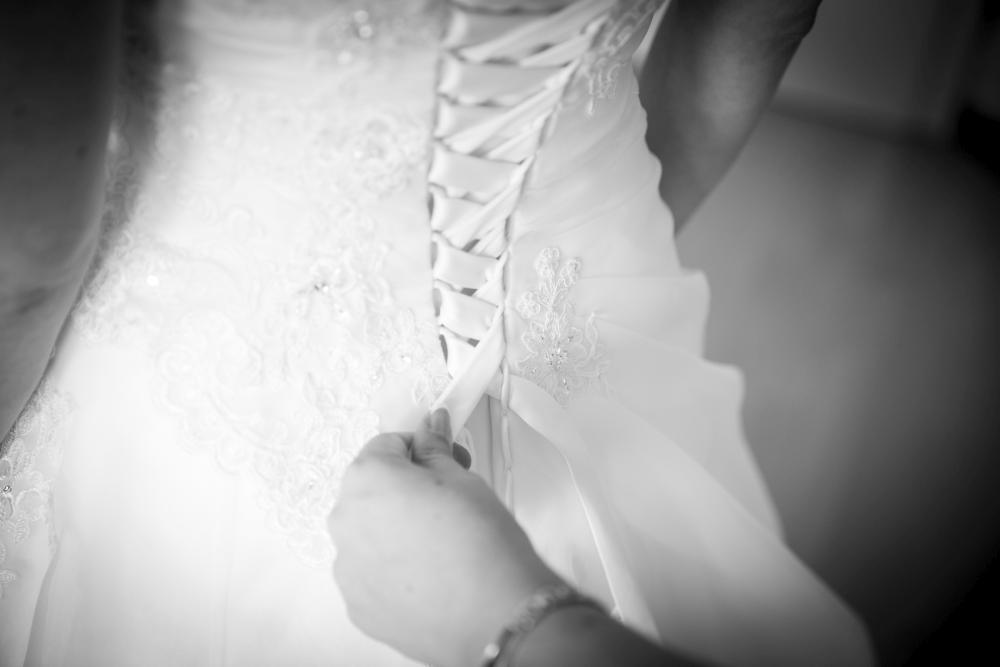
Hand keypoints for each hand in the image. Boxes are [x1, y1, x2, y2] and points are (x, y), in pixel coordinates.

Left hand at [328, 409, 562, 666]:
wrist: (494, 612)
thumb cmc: (480, 541)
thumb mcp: (462, 478)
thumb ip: (435, 450)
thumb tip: (430, 429)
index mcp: (366, 479)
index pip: (386, 445)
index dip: (420, 449)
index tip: (445, 459)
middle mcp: (345, 521)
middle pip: (371, 490)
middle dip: (405, 489)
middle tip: (447, 499)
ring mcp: (348, 568)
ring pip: (368, 534)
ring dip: (395, 530)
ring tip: (441, 542)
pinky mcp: (359, 606)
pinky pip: (371, 574)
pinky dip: (393, 569)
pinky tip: (430, 573)